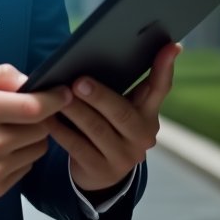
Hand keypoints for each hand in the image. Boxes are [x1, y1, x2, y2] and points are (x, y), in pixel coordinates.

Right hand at [0, 63, 70, 201]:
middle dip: (40, 117)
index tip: (64, 93)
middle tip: (26, 111)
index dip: (55, 99)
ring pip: (36, 150)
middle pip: (41, 129)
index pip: (34, 107)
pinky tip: (1, 148)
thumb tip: (28, 80)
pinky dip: (19, 156)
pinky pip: (24, 168)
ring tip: (10, 129)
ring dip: (31, 137)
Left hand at [47, 43, 180, 194]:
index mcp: (148, 115)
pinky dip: (61, 130)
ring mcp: (123, 157)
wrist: (100, 173)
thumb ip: (120, 86)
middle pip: (122, 112)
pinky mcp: (101, 171)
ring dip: (76, 111)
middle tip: (79, 81)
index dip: (164, 68)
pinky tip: (48, 118)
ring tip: (58, 97)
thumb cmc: (107, 126)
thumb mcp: (120, 108)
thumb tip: (100, 48)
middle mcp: (142, 136)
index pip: (159, 88)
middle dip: (99, 96)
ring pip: (97, 130)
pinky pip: (78, 147)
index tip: (171, 46)